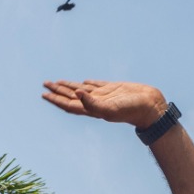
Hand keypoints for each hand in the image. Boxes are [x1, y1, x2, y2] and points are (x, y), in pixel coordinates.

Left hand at [41, 80, 167, 127]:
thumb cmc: (131, 110)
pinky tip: (83, 82)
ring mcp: (104, 96)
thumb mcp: (109, 109)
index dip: (56, 99)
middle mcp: (96, 103)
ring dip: (69, 87)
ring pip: (82, 90)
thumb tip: (76, 93)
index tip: (44, 93)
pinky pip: (96, 85)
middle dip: (58, 91)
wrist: (149, 107)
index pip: (69, 104)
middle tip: (45, 84)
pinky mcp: (113, 89)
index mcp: (92, 109)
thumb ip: (91, 103)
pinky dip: (87, 84)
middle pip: (72, 97)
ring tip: (57, 82)